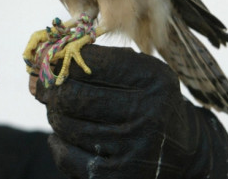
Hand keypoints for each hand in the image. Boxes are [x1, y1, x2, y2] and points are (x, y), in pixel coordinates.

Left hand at [32, 44, 227, 178]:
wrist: (183, 152)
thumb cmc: (150, 101)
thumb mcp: (141, 72)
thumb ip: (100, 61)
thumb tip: (44, 62)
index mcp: (152, 79)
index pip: (91, 63)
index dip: (62, 59)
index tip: (52, 60)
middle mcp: (146, 113)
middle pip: (71, 95)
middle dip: (51, 90)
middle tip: (46, 88)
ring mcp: (131, 148)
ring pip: (65, 124)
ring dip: (54, 114)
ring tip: (60, 110)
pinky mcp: (116, 176)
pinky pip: (66, 155)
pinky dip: (57, 142)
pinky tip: (65, 136)